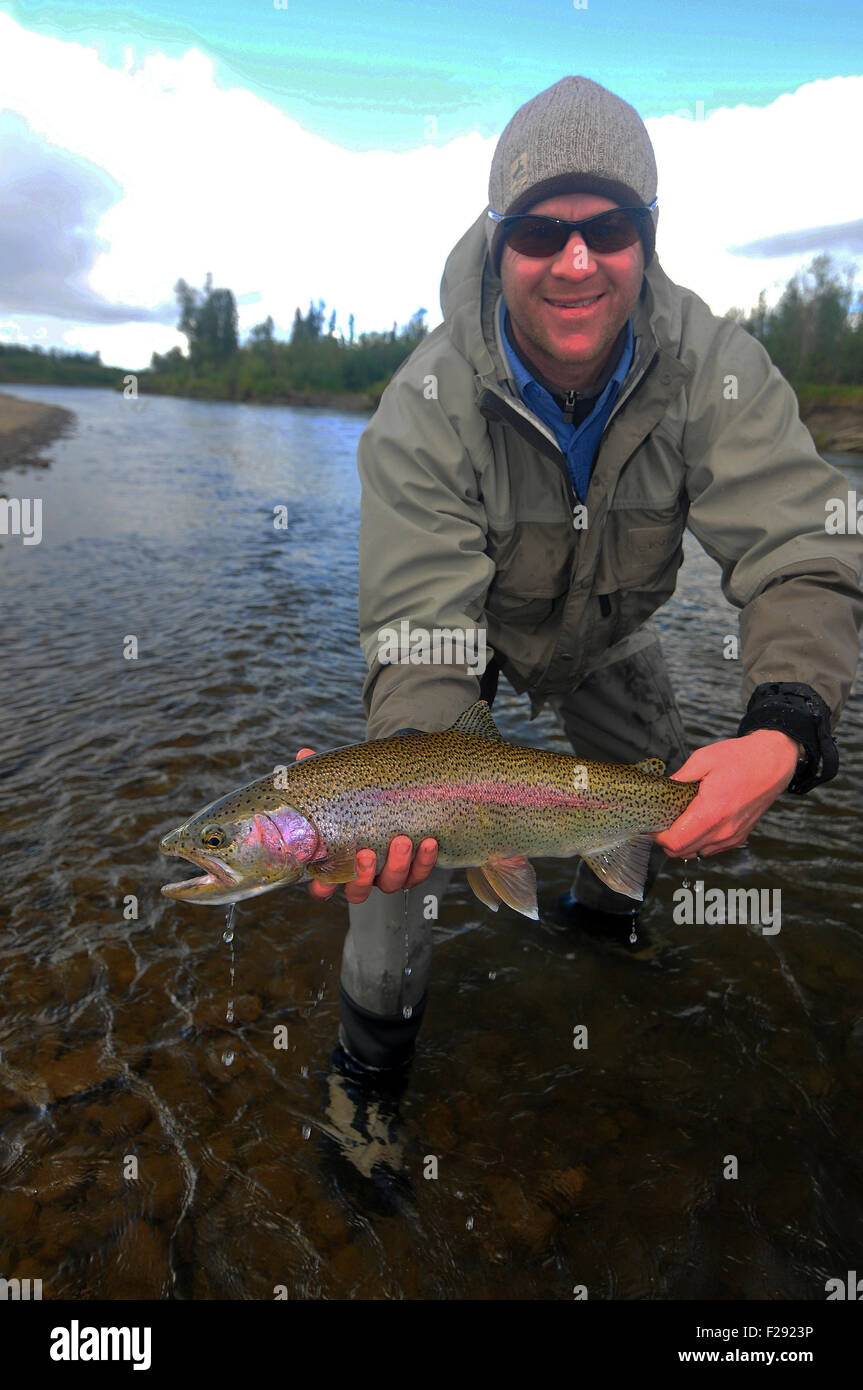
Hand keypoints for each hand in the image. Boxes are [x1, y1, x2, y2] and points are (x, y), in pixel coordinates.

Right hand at [294, 748, 438, 901]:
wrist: (395, 791)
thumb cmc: (359, 795)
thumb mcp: (341, 786)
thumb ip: (322, 776)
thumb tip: (303, 756)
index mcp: (337, 862)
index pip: (322, 887)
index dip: (322, 887)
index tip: (324, 878)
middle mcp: (361, 874)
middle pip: (358, 891)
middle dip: (362, 876)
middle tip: (367, 853)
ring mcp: (388, 873)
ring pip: (391, 883)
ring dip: (398, 865)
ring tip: (402, 839)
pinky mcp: (414, 869)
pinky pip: (420, 872)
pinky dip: (425, 860)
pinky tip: (429, 841)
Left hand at [654, 730, 799, 858]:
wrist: (773, 762)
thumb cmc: (740, 758)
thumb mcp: (703, 758)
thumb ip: (679, 777)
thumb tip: (662, 788)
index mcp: (711, 811)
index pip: (675, 841)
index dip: (658, 835)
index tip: (653, 823)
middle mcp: (723, 830)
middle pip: (682, 851)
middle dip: (666, 840)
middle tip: (662, 821)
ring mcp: (732, 836)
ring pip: (696, 853)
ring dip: (683, 842)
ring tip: (680, 821)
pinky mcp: (739, 837)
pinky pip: (711, 849)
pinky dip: (699, 842)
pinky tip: (697, 823)